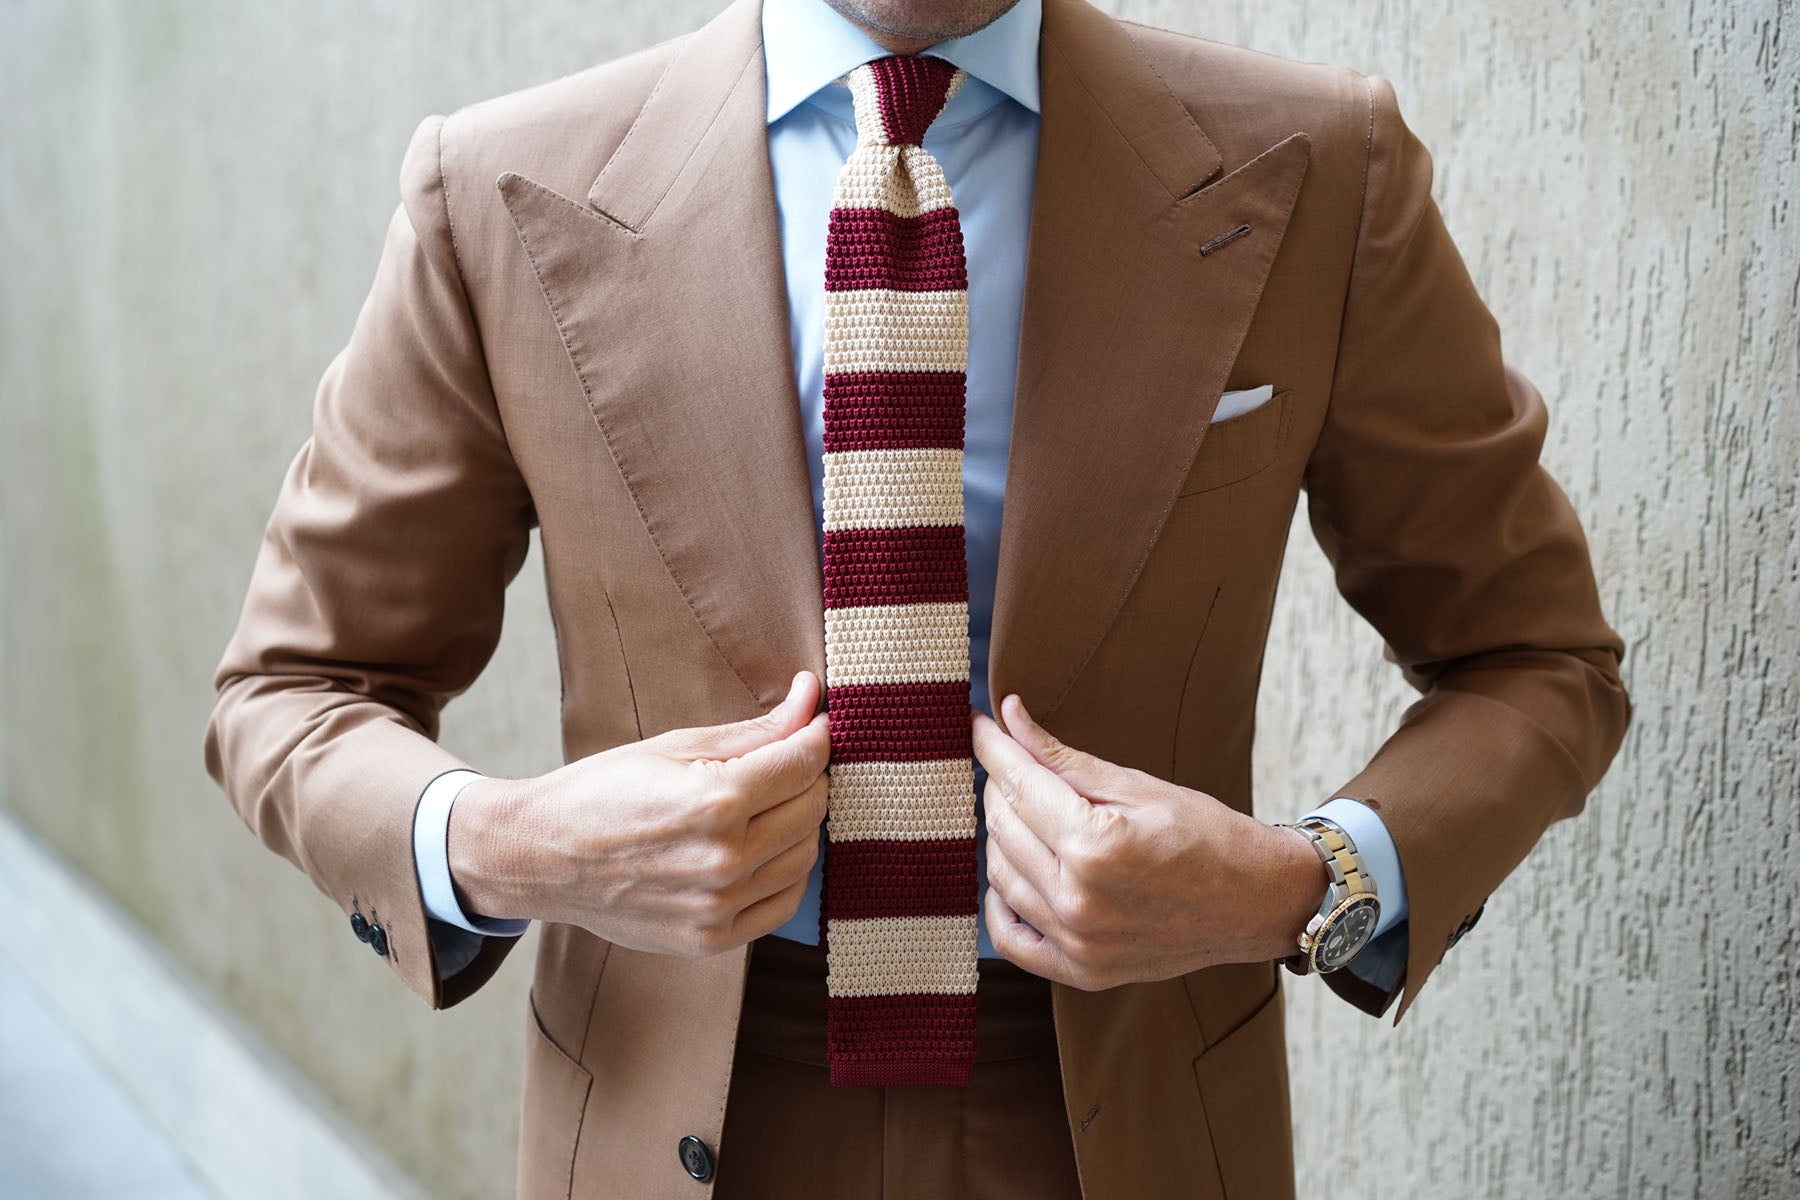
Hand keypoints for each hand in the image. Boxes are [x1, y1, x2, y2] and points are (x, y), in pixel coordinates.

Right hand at [448, 670, 830, 956]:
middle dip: (809, 776)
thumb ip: (757, 729)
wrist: (543, 858)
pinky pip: (785, 902)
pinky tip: (765, 848)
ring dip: (801, 823)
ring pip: (806, 856)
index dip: (816, 735)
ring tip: (770, 803)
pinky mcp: (713, 939)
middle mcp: (724, 860)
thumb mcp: (678, 744)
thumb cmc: (606, 791)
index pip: (804, 762)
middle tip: (787, 760)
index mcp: (715, 801)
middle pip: (812, 808)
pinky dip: (788, 871)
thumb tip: (812, 697)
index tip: (814, 722)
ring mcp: (720, 907)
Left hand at [970, 694, 1324, 989]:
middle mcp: (1079, 901)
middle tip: (1008, 760)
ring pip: (1001, 876)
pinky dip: (999, 904)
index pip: (1019, 785)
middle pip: (1005, 827)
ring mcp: (1079, 943)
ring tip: (1019, 807)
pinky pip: (1012, 940)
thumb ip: (1062, 756)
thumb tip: (1009, 716)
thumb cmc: (1206, 834)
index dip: (994, 748)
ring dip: (1000, 835)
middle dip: (999, 785)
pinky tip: (1011, 871)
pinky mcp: (1083, 971)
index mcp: (1095, 847)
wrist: (1258, 902)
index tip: (980, 725)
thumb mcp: (1136, 785)